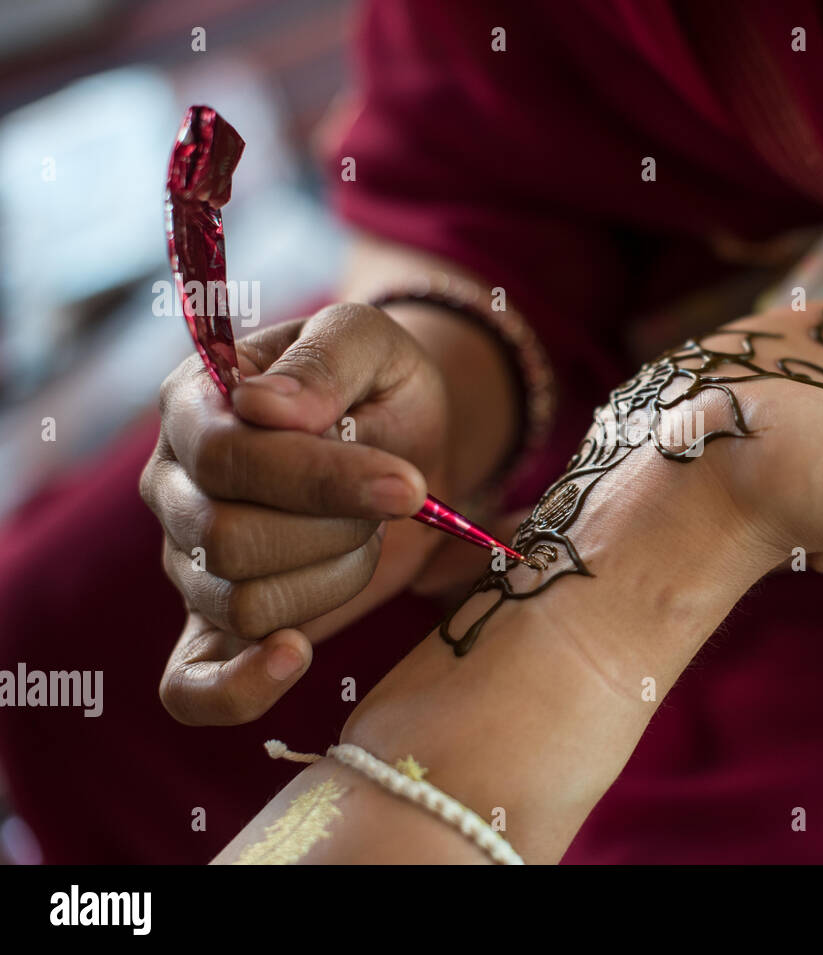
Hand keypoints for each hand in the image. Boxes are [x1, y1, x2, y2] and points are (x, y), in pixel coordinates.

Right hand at [141, 303, 455, 723]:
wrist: (408, 446)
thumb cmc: (382, 388)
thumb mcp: (373, 344)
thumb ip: (325, 358)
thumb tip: (265, 407)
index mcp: (195, 404)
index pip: (230, 457)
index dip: (320, 479)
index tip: (407, 484)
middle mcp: (174, 484)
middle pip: (229, 540)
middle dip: (335, 529)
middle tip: (389, 503)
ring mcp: (187, 560)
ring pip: (241, 602)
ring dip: (333, 576)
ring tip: (362, 536)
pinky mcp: (216, 625)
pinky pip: (190, 686)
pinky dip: (238, 688)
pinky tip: (295, 655)